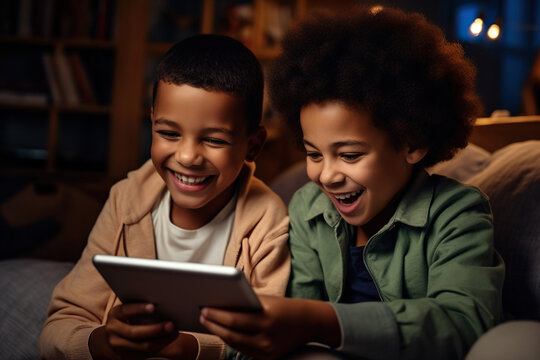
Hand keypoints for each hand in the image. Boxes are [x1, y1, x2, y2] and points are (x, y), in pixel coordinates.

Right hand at [89, 303, 197, 359]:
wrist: (110, 339)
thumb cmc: (126, 319)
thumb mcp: (127, 311)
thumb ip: (140, 307)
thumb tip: (163, 298)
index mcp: (115, 314)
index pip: (126, 310)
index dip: (139, 309)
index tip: (153, 307)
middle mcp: (113, 330)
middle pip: (135, 333)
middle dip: (155, 329)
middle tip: (171, 324)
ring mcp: (118, 345)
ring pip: (143, 346)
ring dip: (162, 341)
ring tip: (174, 333)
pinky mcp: (127, 356)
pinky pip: (146, 354)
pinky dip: (159, 347)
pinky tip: (169, 341)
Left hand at [200, 295, 340, 359]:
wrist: (309, 322)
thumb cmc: (285, 307)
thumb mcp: (267, 300)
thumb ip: (246, 303)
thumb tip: (221, 302)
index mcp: (267, 319)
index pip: (234, 320)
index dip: (216, 316)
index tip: (204, 308)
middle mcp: (267, 337)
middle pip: (232, 334)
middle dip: (213, 325)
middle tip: (201, 315)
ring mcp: (268, 351)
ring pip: (235, 344)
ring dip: (219, 334)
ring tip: (208, 323)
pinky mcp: (268, 358)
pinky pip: (244, 350)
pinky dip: (232, 341)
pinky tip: (222, 332)